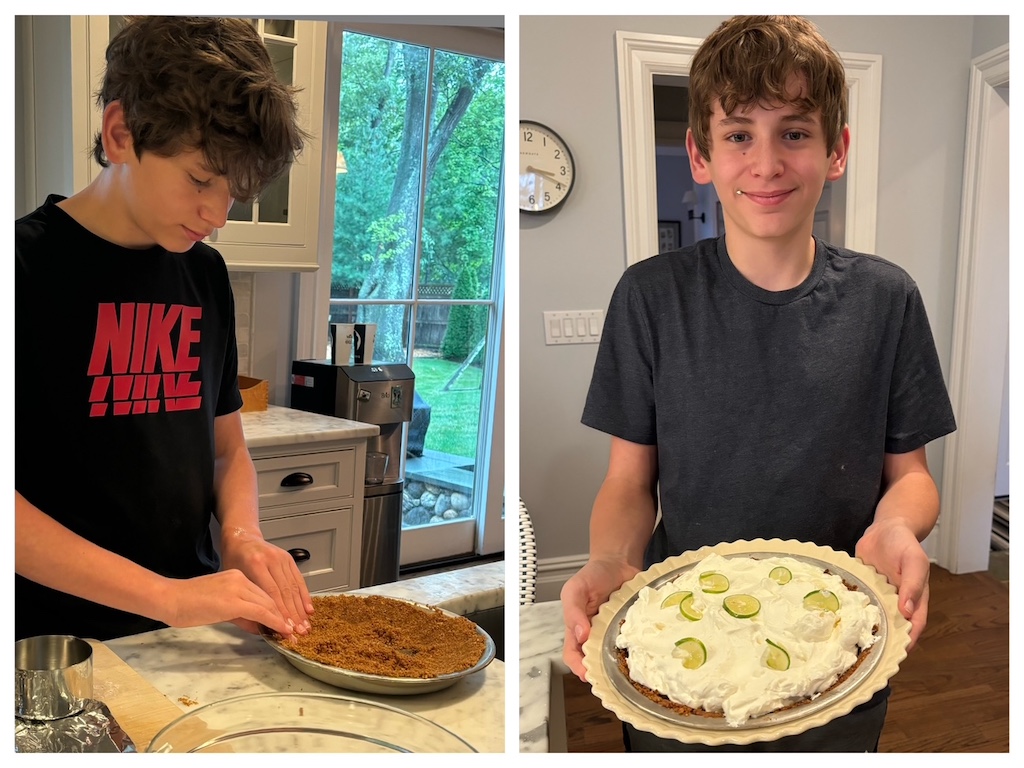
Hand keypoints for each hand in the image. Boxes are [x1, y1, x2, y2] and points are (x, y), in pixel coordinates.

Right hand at [159, 569, 298, 637]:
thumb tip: (258, 626)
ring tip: (290, 634)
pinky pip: (261, 611)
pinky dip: (274, 621)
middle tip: (293, 631)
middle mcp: (240, 578)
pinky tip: (281, 630)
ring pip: (268, 604)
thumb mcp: (219, 608)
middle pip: (270, 598)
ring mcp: (238, 587)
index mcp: (237, 576)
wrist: (170, 599)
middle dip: (283, 616)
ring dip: (282, 620)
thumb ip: (240, 615)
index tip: (286, 623)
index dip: (277, 609)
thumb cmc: (188, 604)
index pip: (264, 594)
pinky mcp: (234, 600)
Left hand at [219, 527, 313, 636]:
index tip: (285, 629)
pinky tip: (308, 609)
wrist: (242, 538)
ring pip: (294, 587)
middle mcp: (271, 560)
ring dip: (300, 609)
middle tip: (299, 632)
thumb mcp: (233, 581)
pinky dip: (304, 596)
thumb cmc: (233, 561)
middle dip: (293, 615)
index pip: (271, 594)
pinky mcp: (289, 558)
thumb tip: (260, 627)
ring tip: (305, 626)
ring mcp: (282, 558)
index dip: (280, 613)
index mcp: (254, 565)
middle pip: (285, 592)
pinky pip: (298, 579)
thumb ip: (245, 602)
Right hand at [561, 558, 639, 680]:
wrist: (618, 562)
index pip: (573, 655)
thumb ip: (574, 611)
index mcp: (577, 628)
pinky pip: (633, 645)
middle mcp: (595, 635)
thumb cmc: (593, 575)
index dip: (578, 667)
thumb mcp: (575, 589)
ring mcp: (613, 634)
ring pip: (615, 657)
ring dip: (620, 665)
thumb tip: (581, 635)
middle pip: (594, 661)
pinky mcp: (631, 630)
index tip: (587, 674)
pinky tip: (643, 653)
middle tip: (611, 677)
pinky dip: (637, 651)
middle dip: (601, 672)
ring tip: (628, 670)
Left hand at [855, 518, 930, 649]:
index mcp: (914, 600)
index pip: (913, 627)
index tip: (893, 656)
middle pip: (892, 627)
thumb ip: (912, 584)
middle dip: (882, 641)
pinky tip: (834, 620)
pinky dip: (849, 611)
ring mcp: (879, 596)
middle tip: (866, 657)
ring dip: (863, 629)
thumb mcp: (914, 561)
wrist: (886, 528)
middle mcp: (897, 602)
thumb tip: (908, 611)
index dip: (905, 642)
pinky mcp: (864, 589)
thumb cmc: (904, 544)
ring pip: (873, 618)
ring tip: (846, 645)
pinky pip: (857, 604)